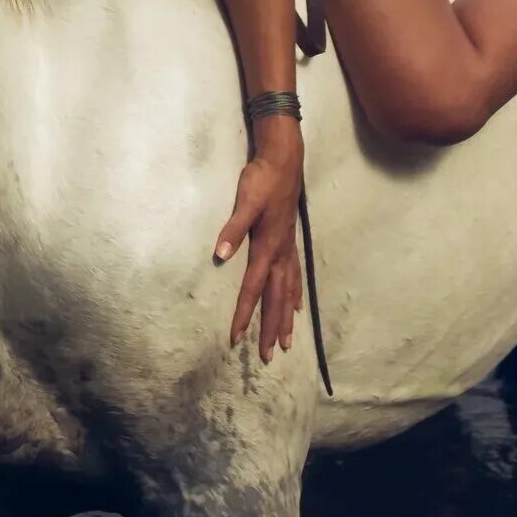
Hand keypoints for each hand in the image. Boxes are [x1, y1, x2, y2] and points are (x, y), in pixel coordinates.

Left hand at [212, 121, 302, 361]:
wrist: (284, 160)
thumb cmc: (262, 179)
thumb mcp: (244, 201)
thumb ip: (232, 229)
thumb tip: (219, 255)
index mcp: (267, 247)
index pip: (253, 287)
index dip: (244, 313)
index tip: (236, 337)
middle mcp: (280, 253)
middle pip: (275, 298)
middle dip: (270, 328)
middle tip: (267, 356)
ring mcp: (288, 248)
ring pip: (288, 292)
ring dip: (286, 318)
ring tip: (286, 342)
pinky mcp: (290, 241)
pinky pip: (295, 276)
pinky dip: (295, 294)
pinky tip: (297, 306)